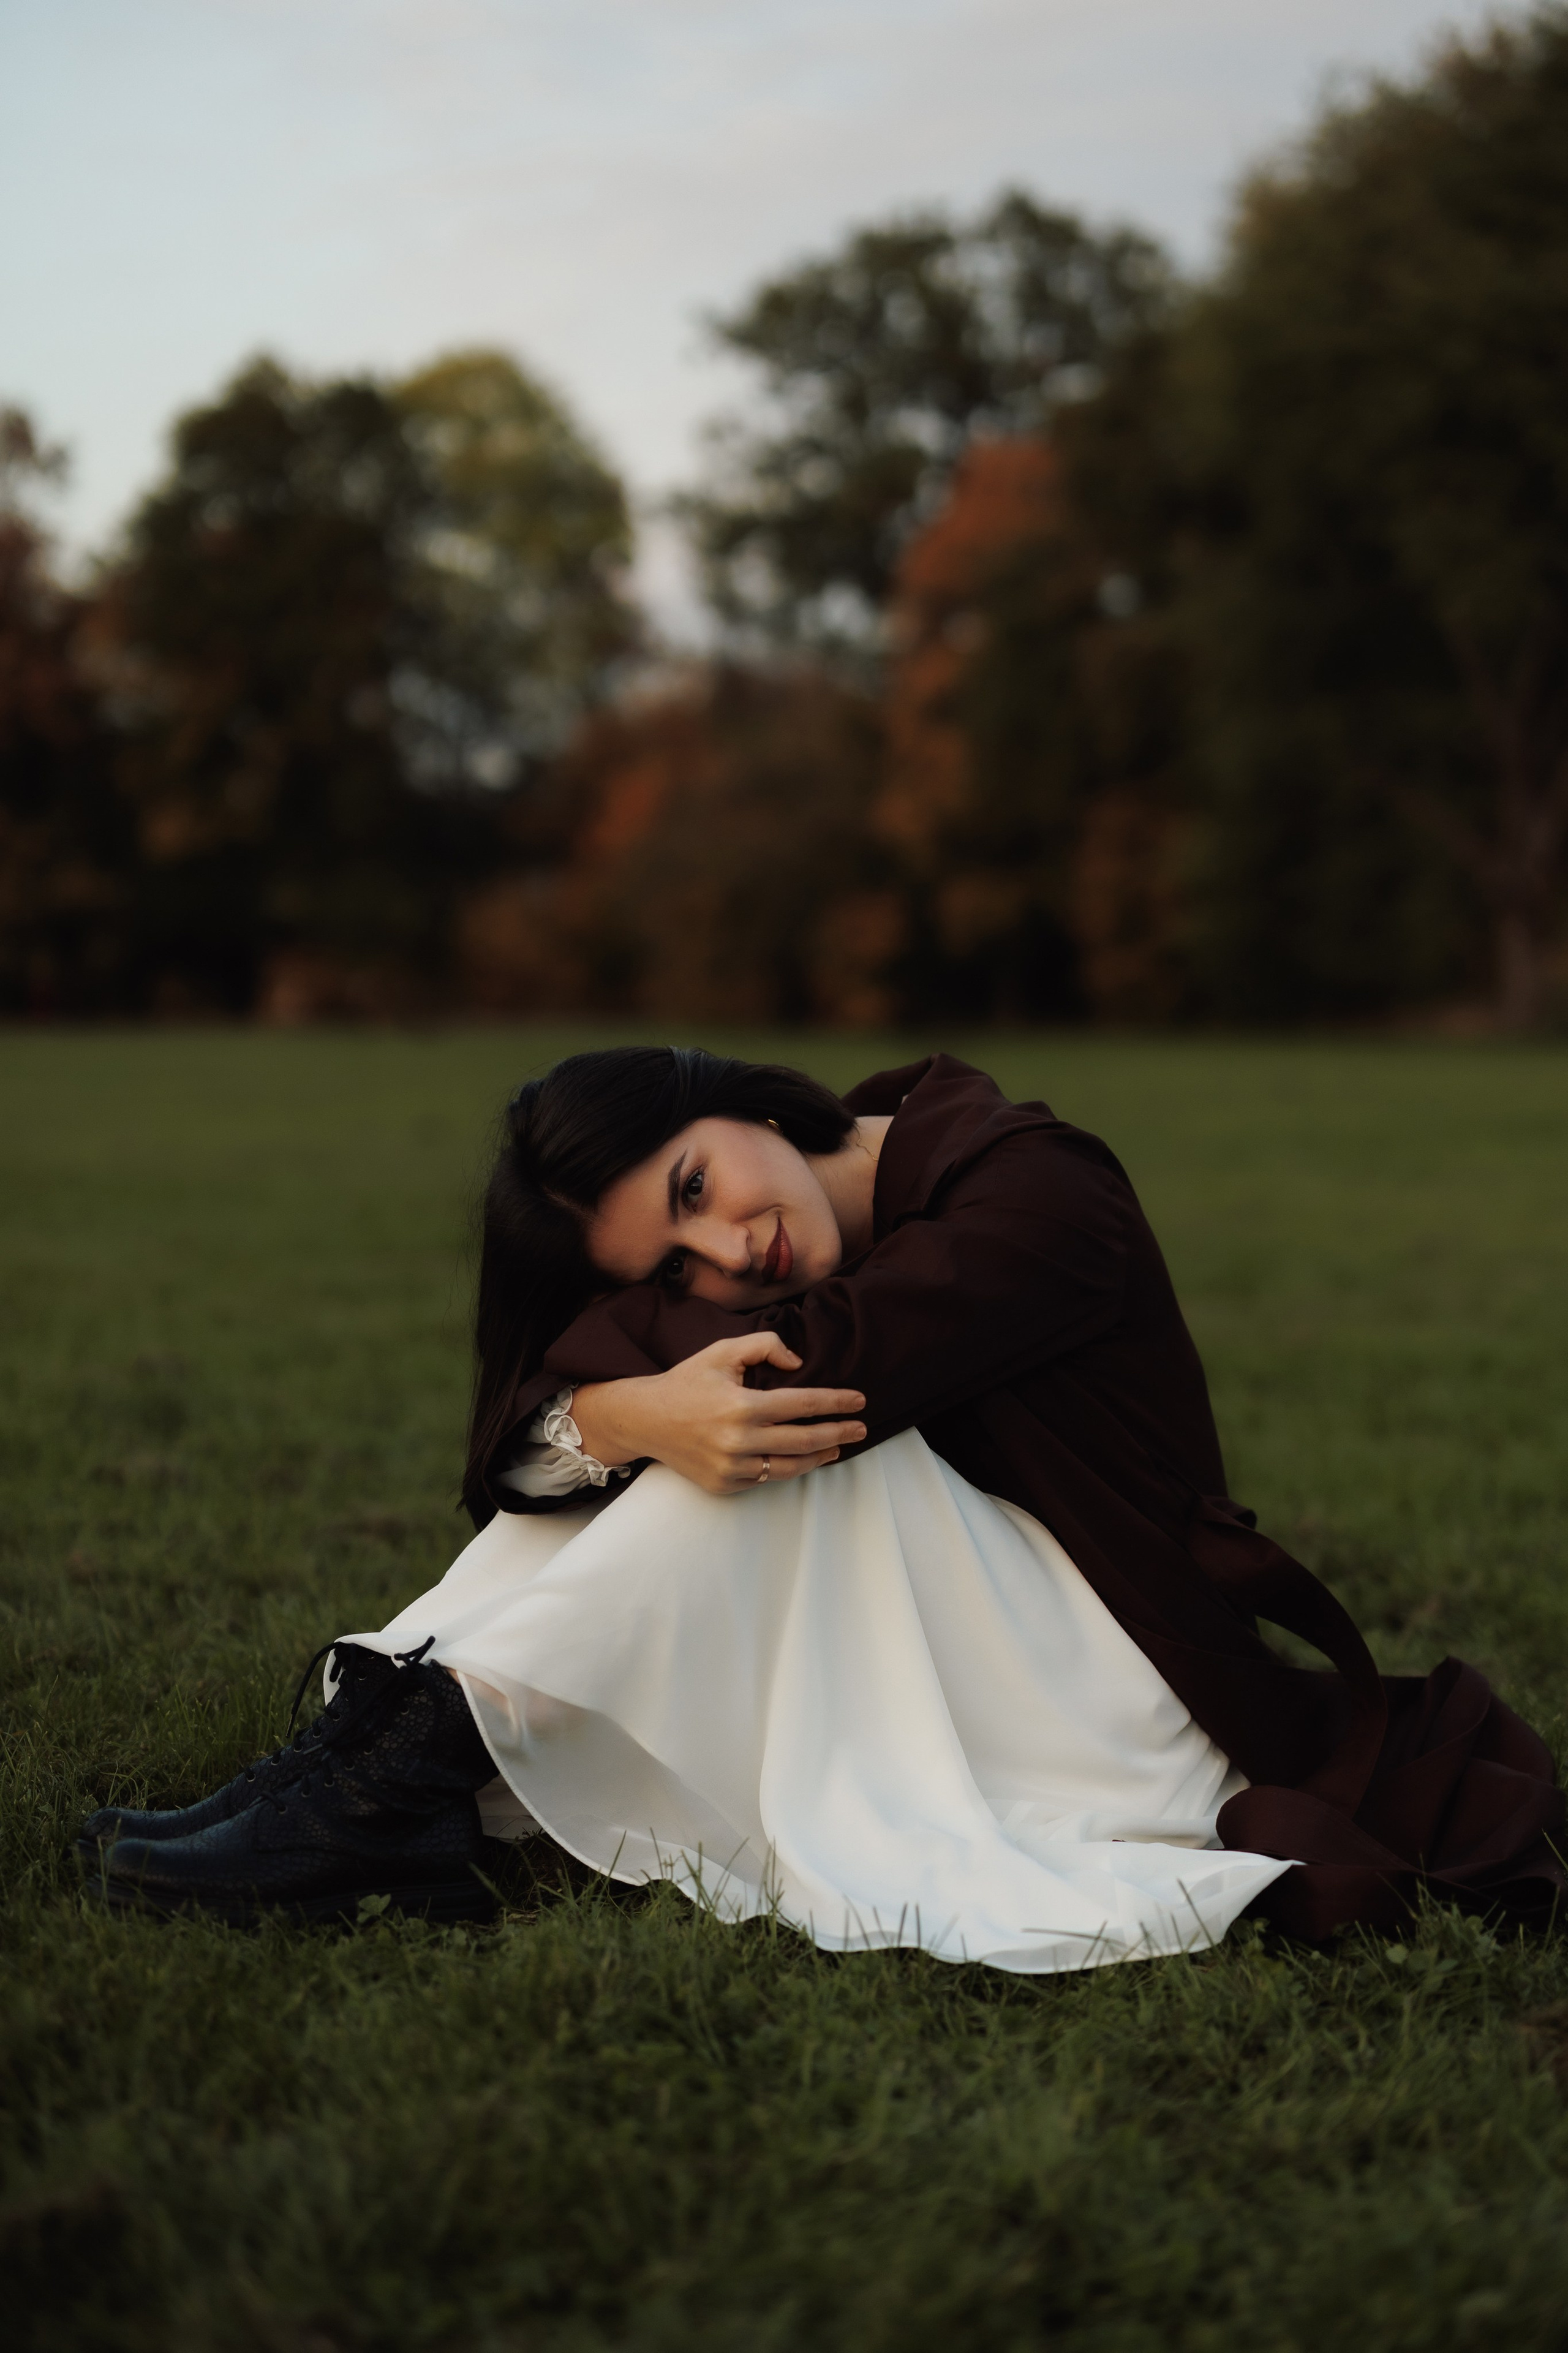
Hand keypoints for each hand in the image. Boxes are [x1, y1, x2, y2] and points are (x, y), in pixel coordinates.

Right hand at [570, 1334, 866, 1496]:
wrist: (644, 1420)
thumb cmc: (687, 1381)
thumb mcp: (723, 1351)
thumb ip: (765, 1346)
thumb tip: (798, 1364)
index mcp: (742, 1406)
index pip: (803, 1405)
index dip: (836, 1403)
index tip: (859, 1401)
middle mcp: (739, 1441)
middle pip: (805, 1441)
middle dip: (839, 1433)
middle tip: (861, 1428)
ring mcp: (732, 1467)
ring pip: (790, 1467)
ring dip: (819, 1457)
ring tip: (837, 1446)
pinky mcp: (725, 1484)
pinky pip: (766, 1478)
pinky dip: (787, 1467)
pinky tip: (801, 1458)